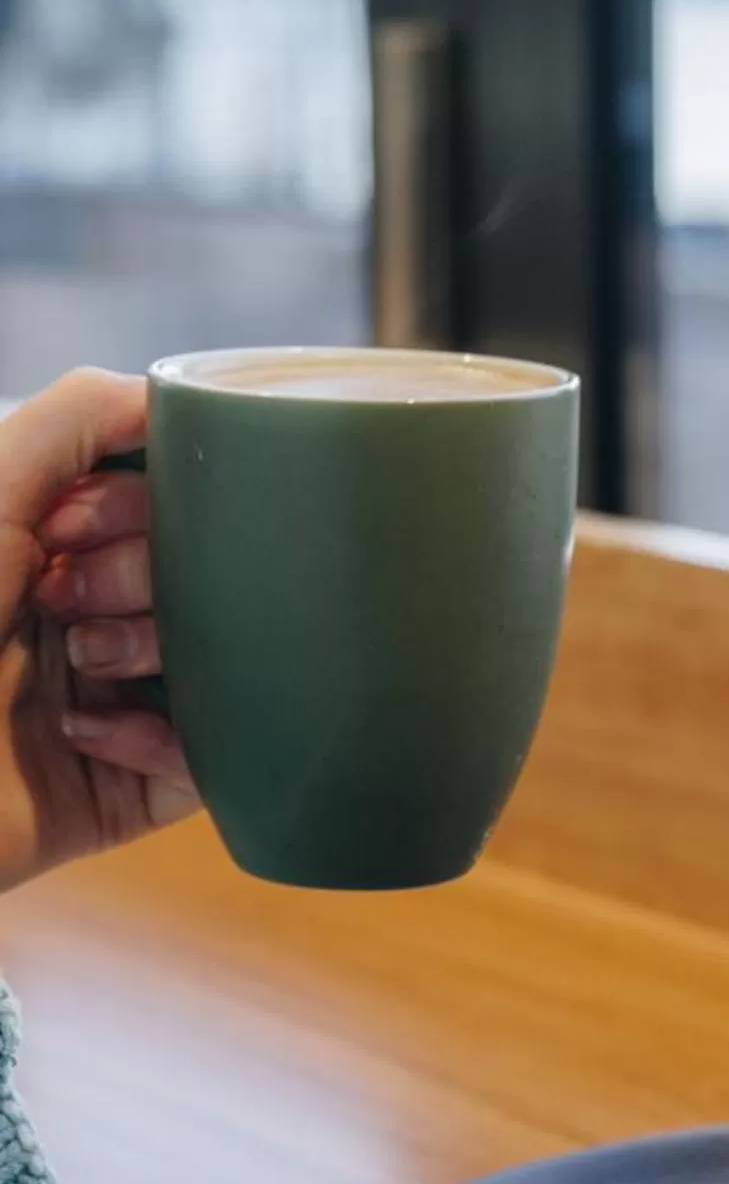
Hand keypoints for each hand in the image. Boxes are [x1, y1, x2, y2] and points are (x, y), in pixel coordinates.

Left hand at [0, 368, 198, 892]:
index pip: (166, 501)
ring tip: (81, 668)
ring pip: (221, 660)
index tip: (73, 525)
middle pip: (202, 576)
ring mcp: (115, 705)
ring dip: (156, 653)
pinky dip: (167, 742)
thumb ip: (77, 418)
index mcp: (53, 548)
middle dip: (145, 579)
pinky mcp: (133, 789)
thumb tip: (175, 394)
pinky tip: (88, 735)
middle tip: (66, 601)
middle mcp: (89, 618)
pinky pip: (212, 759)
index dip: (144, 503)